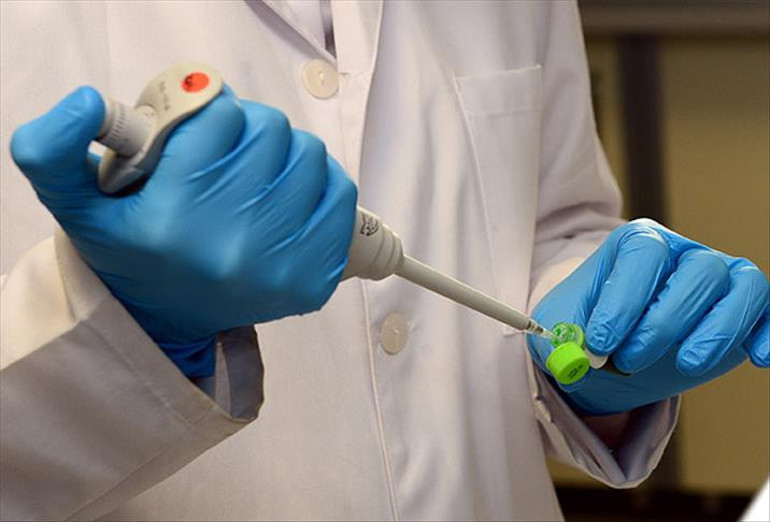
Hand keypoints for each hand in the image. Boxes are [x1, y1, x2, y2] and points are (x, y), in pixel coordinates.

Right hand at [11, 86, 357, 375]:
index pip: (220, 117)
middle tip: (233, 149)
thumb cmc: (135, 250)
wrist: (172, 318)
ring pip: (309, 156)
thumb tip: (82, 101)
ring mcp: (280, 265)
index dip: (213, 114)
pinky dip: (320, 184)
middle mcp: (231, 244)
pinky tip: (290, 195)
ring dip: (286, 153)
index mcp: (173, 219)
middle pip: (271, 131)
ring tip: (260, 172)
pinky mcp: (315, 279)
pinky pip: (340, 195)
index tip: (204, 132)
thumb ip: (53, 150)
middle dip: (250, 129)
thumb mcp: (78, 204)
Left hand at [527, 219, 768, 414]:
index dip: (624, 298)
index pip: (643, 254)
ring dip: (719, 329)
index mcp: (638, 243)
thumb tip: (577, 356)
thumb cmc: (585, 327)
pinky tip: (757, 358)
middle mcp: (683, 255)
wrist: (606, 350)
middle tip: (630, 360)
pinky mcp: (744, 314)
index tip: (601, 342)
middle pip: (698, 270)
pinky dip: (768, 335)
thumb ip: (564, 336)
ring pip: (745, 286)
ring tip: (686, 364)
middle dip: (664, 322)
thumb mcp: (561, 327)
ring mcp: (719, 281)